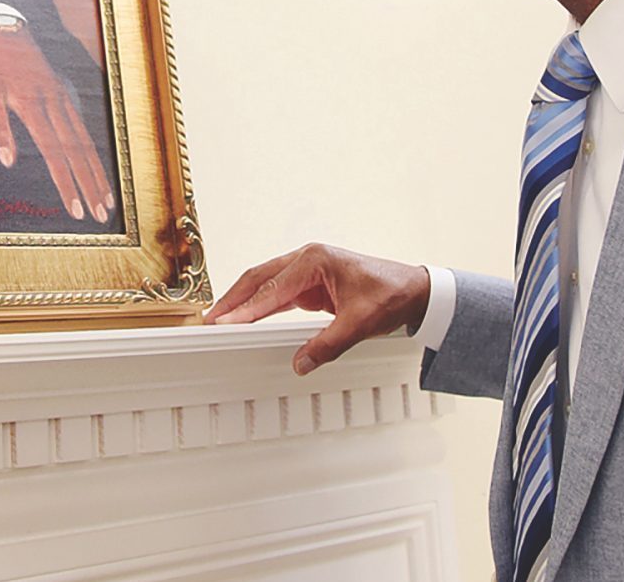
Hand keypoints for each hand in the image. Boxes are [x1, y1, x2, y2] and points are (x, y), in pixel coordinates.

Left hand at [0, 24, 113, 222]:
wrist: (11, 34)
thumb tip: (7, 161)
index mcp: (34, 108)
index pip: (54, 155)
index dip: (66, 183)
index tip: (75, 208)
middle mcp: (55, 106)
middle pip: (77, 154)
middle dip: (90, 186)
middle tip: (99, 214)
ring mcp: (65, 101)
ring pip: (86, 143)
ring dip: (97, 174)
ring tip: (107, 201)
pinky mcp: (68, 97)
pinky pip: (84, 130)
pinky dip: (93, 154)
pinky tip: (98, 171)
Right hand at [204, 244, 430, 375]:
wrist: (414, 289)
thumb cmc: (391, 294)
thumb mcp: (359, 323)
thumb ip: (328, 345)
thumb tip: (301, 363)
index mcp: (315, 261)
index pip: (271, 289)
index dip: (246, 309)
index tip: (224, 323)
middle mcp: (307, 260)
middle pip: (259, 278)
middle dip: (233, 299)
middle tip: (209, 319)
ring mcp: (308, 270)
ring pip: (265, 283)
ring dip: (243, 301)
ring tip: (220, 319)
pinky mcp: (311, 284)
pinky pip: (278, 294)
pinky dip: (260, 306)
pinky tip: (247, 318)